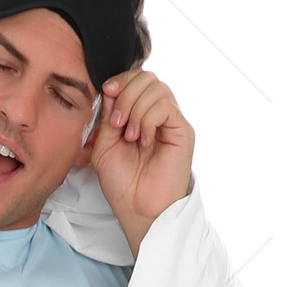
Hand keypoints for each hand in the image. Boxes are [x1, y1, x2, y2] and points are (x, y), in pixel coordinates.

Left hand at [89, 70, 193, 255]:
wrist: (137, 209)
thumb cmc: (122, 183)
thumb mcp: (104, 144)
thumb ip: (108, 115)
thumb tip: (112, 88)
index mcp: (139, 113)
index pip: (134, 79)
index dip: (120, 80)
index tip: (107, 92)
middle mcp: (157, 114)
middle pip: (146, 77)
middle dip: (126, 94)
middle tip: (117, 123)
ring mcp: (171, 122)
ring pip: (157, 88)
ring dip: (136, 109)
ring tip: (130, 136)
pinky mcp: (182, 131)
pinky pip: (165, 106)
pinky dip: (149, 120)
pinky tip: (144, 141)